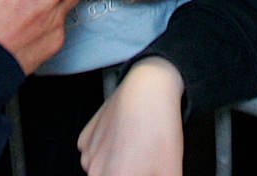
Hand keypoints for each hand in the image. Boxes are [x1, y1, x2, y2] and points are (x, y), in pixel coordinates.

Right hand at [78, 57, 185, 175]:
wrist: (149, 89)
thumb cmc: (159, 130)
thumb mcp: (171, 172)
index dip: (137, 175)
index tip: (144, 172)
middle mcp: (94, 172)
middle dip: (127, 174)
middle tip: (144, 166)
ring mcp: (87, 154)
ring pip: (102, 172)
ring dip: (118, 169)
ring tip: (140, 154)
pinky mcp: (85, 137)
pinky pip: (95, 155)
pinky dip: (109, 154)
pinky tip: (128, 142)